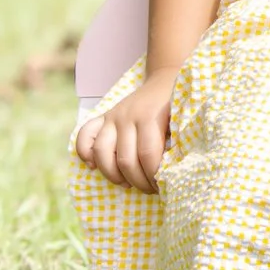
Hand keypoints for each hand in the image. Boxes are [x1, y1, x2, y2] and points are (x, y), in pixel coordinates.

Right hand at [74, 68, 178, 191]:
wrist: (166, 79)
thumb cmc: (178, 105)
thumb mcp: (184, 120)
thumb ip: (179, 142)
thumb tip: (174, 171)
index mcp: (150, 117)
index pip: (148, 155)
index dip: (154, 176)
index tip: (163, 187)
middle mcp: (127, 116)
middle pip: (126, 159)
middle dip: (138, 182)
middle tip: (151, 189)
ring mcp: (113, 116)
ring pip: (102, 152)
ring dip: (113, 175)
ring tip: (128, 184)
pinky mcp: (103, 117)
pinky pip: (84, 135)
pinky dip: (84, 153)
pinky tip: (94, 167)